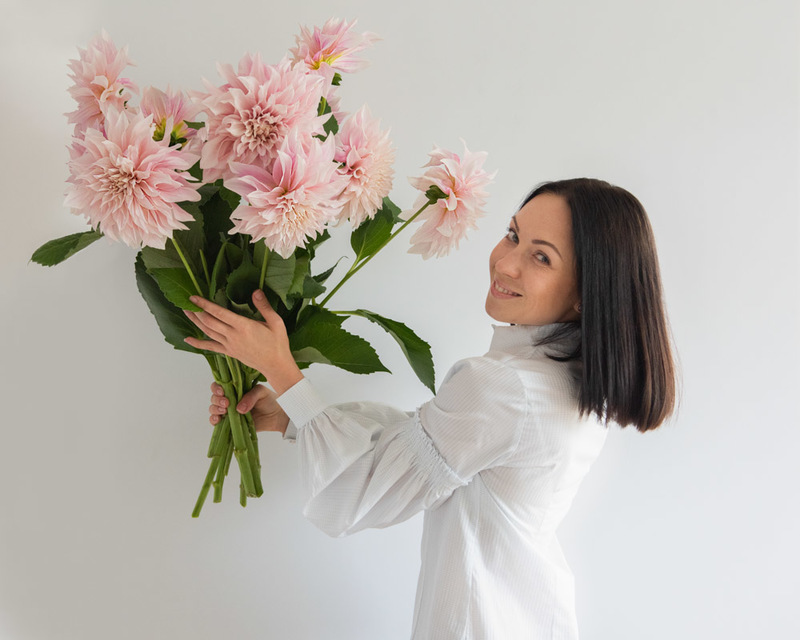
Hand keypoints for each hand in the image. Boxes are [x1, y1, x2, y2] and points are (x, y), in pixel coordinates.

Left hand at [183, 290, 302, 394]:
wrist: (276, 365)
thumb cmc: (278, 343)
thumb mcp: (276, 322)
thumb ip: (264, 306)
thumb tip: (256, 291)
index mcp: (244, 326)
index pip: (219, 313)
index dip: (205, 304)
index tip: (194, 297)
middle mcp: (233, 336)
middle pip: (209, 322)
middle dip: (196, 311)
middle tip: (186, 302)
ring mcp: (230, 345)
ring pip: (208, 332)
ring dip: (196, 322)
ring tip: (186, 312)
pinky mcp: (230, 352)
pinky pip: (211, 347)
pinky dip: (198, 344)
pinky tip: (188, 340)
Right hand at [209, 382, 288, 434]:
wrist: (277, 416)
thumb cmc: (269, 400)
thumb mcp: (261, 392)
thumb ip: (250, 396)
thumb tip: (239, 409)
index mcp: (235, 389)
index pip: (220, 385)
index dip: (217, 387)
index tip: (222, 391)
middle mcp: (230, 399)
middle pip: (214, 397)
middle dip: (217, 399)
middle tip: (226, 403)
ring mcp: (229, 412)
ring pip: (214, 409)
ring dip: (215, 409)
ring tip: (224, 411)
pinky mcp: (230, 423)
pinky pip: (217, 422)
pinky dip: (214, 420)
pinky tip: (218, 420)